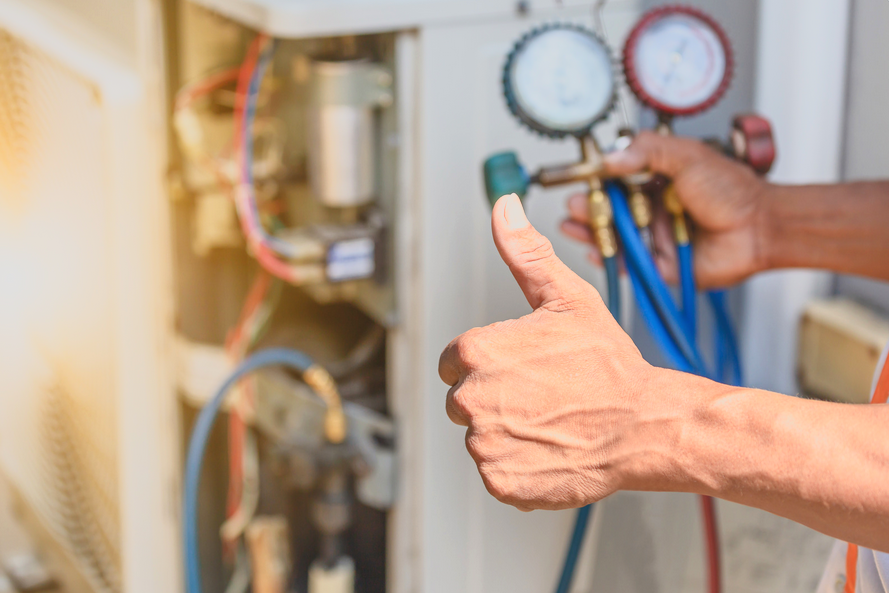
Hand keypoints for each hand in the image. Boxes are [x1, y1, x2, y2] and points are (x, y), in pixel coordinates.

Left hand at [438, 194, 670, 510]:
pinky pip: (497, 472)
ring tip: (551, 421)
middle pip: (463, 400)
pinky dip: (519, 466)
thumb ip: (525, 253)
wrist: (644, 425)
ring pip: (481, 437)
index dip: (489, 364)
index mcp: (475, 353)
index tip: (522, 369)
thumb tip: (504, 207)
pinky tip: (550, 448)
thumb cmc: (609, 365)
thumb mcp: (567, 298)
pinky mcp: (501, 481)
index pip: (453, 362)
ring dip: (508, 432)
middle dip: (495, 398)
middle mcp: (471, 399)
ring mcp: (485, 444)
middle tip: (542, 395)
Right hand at [560, 131, 770, 288]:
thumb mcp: (687, 156)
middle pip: (609, 211)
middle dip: (586, 209)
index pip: (616, 180)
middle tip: (572, 205)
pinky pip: (628, 264)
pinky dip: (608, 259)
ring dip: (590, 232)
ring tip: (572, 225)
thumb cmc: (732, 190)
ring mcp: (654, 237)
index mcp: (657, 181)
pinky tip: (593, 250)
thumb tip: (610, 158)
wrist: (760, 227)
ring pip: (614, 237)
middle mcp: (652, 209)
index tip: (579, 179)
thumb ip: (648, 151)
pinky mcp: (659, 265)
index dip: (596, 181)